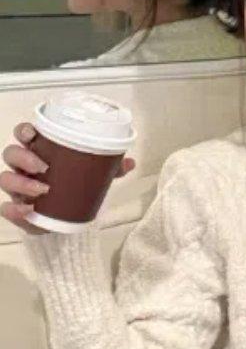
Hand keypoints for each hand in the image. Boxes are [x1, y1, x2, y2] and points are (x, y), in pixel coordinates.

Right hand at [0, 123, 135, 235]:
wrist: (69, 218)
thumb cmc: (75, 187)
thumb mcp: (93, 176)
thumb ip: (108, 168)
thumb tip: (130, 162)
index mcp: (38, 151)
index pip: (23, 134)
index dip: (24, 131)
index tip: (33, 134)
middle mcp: (23, 167)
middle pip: (11, 154)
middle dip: (23, 158)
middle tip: (43, 167)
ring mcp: (17, 188)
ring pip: (5, 179)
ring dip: (21, 183)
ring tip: (43, 190)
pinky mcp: (17, 210)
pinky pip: (6, 208)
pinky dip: (13, 210)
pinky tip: (27, 211)